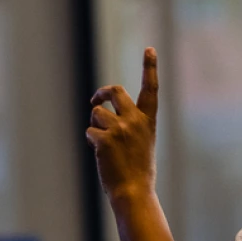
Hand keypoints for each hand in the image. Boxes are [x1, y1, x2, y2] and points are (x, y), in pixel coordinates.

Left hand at [86, 47, 159, 203]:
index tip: (150, 49)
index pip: (151, 89)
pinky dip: (92, 141)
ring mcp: (119, 129)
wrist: (134, 191)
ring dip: (95, 124)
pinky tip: (102, 154)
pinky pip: (90, 131)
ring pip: (97, 113)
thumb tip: (106, 115)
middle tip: (96, 102)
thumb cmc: (139, 171)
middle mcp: (135, 121)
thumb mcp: (143, 143)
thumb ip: (131, 126)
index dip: (150, 68)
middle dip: (101, 93)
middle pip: (115, 90)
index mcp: (148, 121)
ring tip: (103, 143)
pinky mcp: (104, 139)